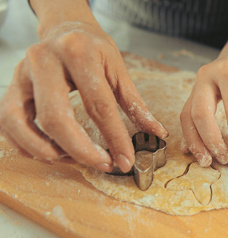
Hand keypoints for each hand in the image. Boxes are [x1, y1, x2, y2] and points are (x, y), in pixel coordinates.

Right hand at [0, 21, 167, 172]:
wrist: (66, 29)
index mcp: (78, 53)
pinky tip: (52, 152)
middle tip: (103, 164)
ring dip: (49, 151)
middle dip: (80, 151)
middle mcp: (44, 61)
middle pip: (56, 118)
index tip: (126, 160)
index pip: (98, 105)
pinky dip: (27, 146)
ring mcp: (21, 74)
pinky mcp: (10, 87)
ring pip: (21, 124)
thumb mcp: (119, 70)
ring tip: (76, 159)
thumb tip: (157, 133)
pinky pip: (7, 124)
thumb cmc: (94, 49)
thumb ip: (136, 104)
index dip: (115, 137)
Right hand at [180, 46, 227, 166]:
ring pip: (188, 117)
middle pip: (201, 113)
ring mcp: (195, 85)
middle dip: (211, 140)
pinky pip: (184, 118)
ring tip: (207, 162)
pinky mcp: (190, 95)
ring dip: (196, 142)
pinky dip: (189, 136)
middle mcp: (207, 77)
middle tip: (224, 160)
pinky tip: (194, 152)